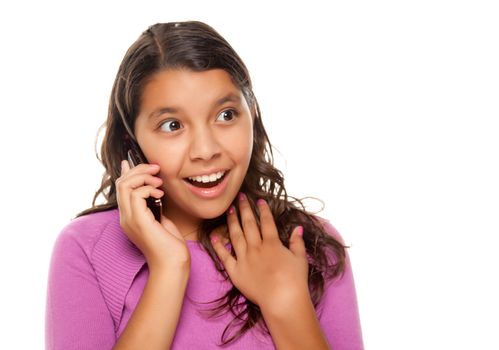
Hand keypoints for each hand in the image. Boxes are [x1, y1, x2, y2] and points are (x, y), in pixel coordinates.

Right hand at [116, 160, 189, 270]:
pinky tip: (160, 195)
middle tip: (155, 168)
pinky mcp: (138, 221)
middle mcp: (125, 218)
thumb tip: (155, 191)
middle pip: (121, 183)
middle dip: (137, 170)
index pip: (121, 189)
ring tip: (158, 182)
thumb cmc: (170, 244)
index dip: (127, 173)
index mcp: (129, 217)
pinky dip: (148, 189)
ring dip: (143, 177)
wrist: (172, 263)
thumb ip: (154, 205)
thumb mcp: (161, 219)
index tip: (138, 163)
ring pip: (125, 186)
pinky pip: (136, 195)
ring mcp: (129, 220)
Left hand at [210, 193, 308, 312]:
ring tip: (229, 210)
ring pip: (235, 235)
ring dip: (232, 221)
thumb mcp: (300, 258)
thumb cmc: (294, 280)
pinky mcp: (235, 271)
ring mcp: (244, 259)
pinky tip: (214, 237)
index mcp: (272, 243)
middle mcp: (256, 248)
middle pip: (249, 224)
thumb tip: (298, 228)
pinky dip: (218, 246)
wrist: (282, 299)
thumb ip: (297, 242)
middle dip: (244, 209)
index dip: (263, 210)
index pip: (266, 222)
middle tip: (240, 197)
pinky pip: (225, 257)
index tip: (259, 200)